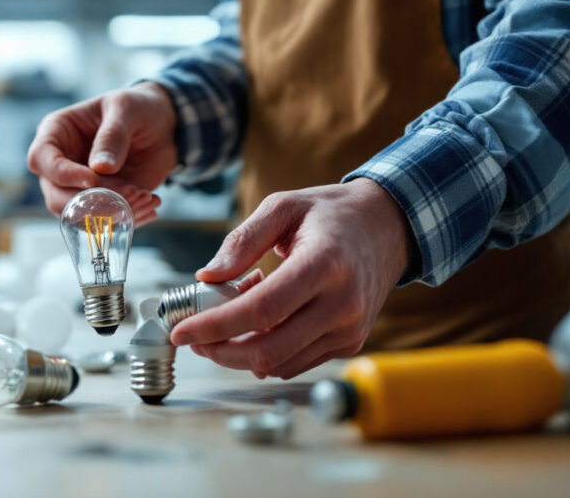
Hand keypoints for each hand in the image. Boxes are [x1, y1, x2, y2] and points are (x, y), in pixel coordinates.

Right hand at [26, 82, 177, 224]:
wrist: (162, 128)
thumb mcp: (126, 109)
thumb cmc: (137, 108)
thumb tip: (100, 168)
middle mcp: (61, 164)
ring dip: (113, 213)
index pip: (41, 159)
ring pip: (78, 215)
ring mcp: (79, 187)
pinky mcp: (101, 203)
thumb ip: (113, 135)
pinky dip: (128, 218)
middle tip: (126, 195)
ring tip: (145, 195)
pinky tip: (150, 201)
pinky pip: (104, 221)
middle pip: (55, 196)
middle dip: (89, 203)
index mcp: (57, 133)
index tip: (92, 180)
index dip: (62, 174)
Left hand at [171, 178, 411, 378]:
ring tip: (231, 315)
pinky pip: (295, 362)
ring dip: (240, 351)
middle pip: (268, 348)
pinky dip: (265, 351)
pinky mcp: (350, 342)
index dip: (216, 326)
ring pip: (279, 362)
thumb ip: (242, 240)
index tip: (181, 332)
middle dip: (219, 350)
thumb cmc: (330, 213)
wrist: (388, 227)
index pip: (262, 310)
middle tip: (194, 337)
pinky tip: (259, 322)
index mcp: (324, 264)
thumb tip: (207, 276)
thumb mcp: (283, 207)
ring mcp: (350, 329)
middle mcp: (343, 303)